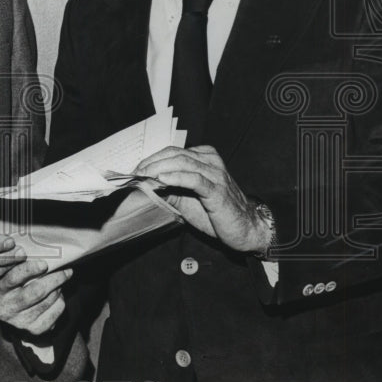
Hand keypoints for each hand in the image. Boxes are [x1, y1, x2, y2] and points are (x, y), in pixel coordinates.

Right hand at [0, 258, 72, 335]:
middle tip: (65, 270)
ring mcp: (19, 322)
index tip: (45, 263)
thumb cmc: (8, 287)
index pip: (13, 278)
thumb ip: (14, 264)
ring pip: (47, 302)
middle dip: (54, 279)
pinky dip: (60, 303)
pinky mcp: (33, 330)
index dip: (30, 270)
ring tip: (61, 280)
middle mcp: (6, 308)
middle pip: (35, 292)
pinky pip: (54, 315)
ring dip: (58, 289)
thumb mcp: (3, 275)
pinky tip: (58, 295)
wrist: (7, 314)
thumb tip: (36, 251)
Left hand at [135, 144, 270, 253]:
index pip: (172, 151)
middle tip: (135, 174)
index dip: (152, 159)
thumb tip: (144, 184)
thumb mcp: (187, 197)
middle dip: (151, 163)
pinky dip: (175, 177)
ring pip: (182, 162)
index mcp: (205, 157)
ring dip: (158, 168)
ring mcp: (215, 174)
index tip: (136, 170)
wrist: (245, 229)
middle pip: (174, 154)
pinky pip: (194, 178)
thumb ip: (169, 187)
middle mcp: (211, 161)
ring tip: (144, 176)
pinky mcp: (217, 190)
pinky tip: (161, 180)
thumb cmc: (216, 213)